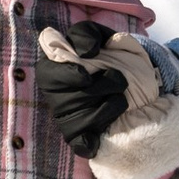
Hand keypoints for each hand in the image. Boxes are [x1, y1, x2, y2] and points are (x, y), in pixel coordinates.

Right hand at [36, 23, 144, 156]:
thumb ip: (88, 34)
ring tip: (122, 98)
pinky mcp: (76, 136)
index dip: (68, 75)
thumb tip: (86, 53)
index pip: (49, 75)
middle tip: (119, 79)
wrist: (129, 77)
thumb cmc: (106, 53)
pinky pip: (79, 143)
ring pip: (81, 119)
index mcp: (52, 68)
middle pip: (70, 98)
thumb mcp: (99, 35)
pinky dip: (90, 142)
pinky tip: (100, 136)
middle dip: (100, 88)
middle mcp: (54, 95)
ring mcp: (64, 117)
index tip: (88, 71)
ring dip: (109, 108)